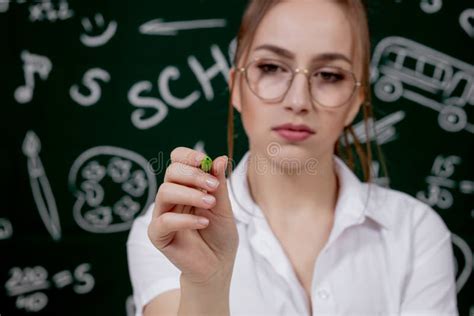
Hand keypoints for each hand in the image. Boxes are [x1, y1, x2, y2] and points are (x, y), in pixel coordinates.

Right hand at [147, 147, 238, 285]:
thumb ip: (219, 184)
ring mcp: (162, 215)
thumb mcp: (224, 207)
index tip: (204, 160)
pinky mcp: (158, 235)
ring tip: (211, 204)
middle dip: (193, 174)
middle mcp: (172, 197)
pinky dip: (185, 219)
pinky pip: (164, 220)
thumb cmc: (220, 234)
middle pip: (171, 172)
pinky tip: (203, 223)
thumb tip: (219, 158)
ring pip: (165, 191)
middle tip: (213, 186)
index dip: (188, 156)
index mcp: (186, 186)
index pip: (177, 161)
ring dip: (190, 194)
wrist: (218, 265)